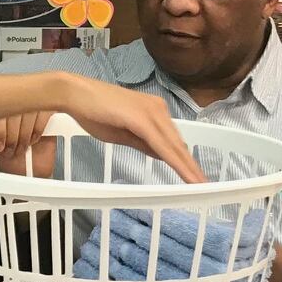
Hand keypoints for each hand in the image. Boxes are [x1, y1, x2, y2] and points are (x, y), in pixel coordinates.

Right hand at [0, 72, 202, 183]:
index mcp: (154, 112)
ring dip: (188, 168)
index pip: (174, 142)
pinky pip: (164, 147)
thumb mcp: (123, 134)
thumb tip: (161, 154)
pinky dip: (177, 163)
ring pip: (175, 147)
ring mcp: (152, 113)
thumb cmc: (94, 112)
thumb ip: (143, 143)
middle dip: (192, 168)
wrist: (76, 94)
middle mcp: (159, 110)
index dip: (186, 162)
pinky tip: (185, 176)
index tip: (197, 179)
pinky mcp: (143, 119)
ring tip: (200, 187)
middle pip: (179, 145)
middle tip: (206, 188)